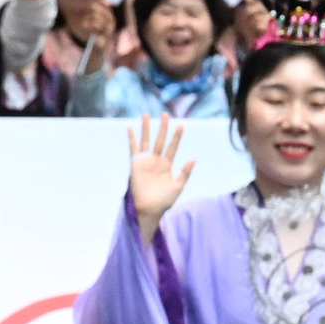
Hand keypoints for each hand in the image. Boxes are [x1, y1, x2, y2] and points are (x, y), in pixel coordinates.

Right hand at [127, 117, 194, 231]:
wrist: (149, 208)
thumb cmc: (164, 200)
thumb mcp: (178, 186)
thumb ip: (185, 173)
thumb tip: (193, 159)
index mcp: (167, 165)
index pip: (172, 147)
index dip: (177, 137)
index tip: (181, 125)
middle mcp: (156, 161)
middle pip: (160, 140)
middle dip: (163, 128)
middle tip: (165, 114)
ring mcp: (145, 161)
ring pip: (146, 141)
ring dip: (146, 128)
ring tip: (146, 115)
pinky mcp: (136, 164)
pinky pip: (133, 149)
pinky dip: (132, 139)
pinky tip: (131, 129)